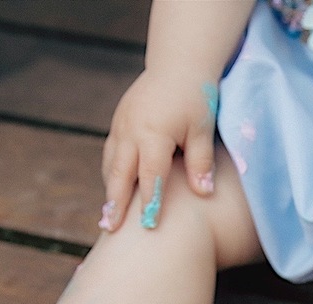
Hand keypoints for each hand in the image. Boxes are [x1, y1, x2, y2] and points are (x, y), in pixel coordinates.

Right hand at [99, 69, 218, 231]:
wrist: (178, 65)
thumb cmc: (196, 97)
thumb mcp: (202, 128)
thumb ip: (200, 161)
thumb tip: (204, 193)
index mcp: (153, 132)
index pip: (150, 175)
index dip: (149, 202)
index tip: (148, 226)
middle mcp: (130, 131)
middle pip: (120, 174)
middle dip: (114, 203)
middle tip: (110, 230)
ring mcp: (120, 127)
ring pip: (111, 165)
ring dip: (110, 191)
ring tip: (109, 219)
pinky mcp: (118, 125)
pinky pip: (111, 155)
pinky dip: (112, 175)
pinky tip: (115, 193)